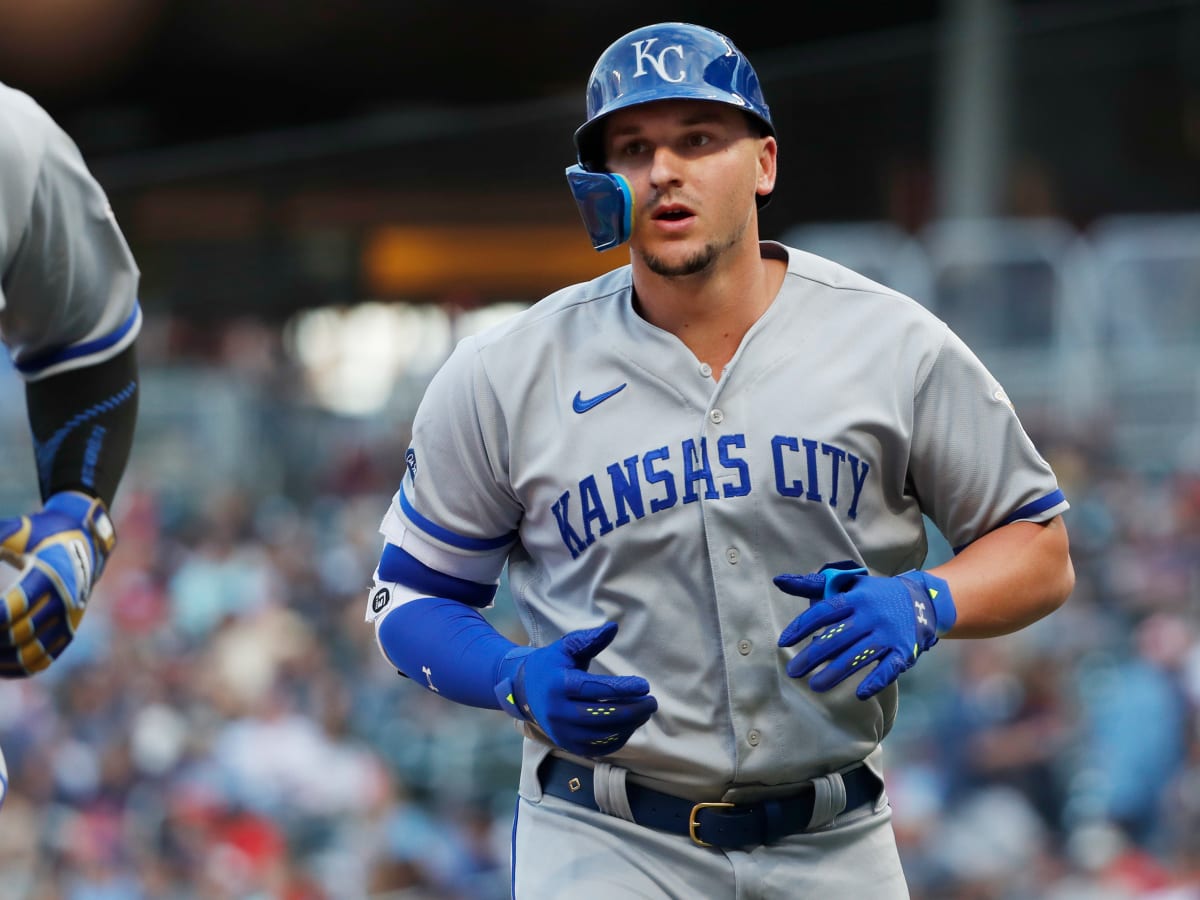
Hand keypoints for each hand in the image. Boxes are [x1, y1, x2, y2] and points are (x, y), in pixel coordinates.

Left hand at [0, 491, 116, 677]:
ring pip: (28, 654)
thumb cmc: (46, 532)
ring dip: (0, 657)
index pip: (11, 609)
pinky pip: (42, 661)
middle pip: (16, 634)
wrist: (89, 540)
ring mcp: (68, 620)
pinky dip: (16, 668)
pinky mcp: (69, 632)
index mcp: (50, 576)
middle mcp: (63, 602)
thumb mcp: (18, 530)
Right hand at [494, 622, 657, 756]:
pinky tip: (631, 725)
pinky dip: (619, 738)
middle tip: (652, 702)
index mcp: (558, 685)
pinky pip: (598, 747)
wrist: (524, 691)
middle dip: (632, 711)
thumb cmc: (552, 665)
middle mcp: (558, 712)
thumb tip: (613, 628)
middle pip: (602, 716)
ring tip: (644, 712)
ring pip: (602, 734)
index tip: (644, 685)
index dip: (622, 688)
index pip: (595, 690)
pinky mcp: (568, 745)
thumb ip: (589, 639)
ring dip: (629, 725)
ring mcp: (562, 732)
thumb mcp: (566, 648)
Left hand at [775, 561, 955, 698]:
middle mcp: (870, 616)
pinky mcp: (903, 650)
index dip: (802, 626)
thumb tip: (779, 581)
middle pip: (837, 638)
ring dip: (835, 673)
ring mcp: (888, 634)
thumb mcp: (848, 584)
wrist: (923, 600)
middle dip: (812, 656)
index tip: (783, 642)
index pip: (824, 612)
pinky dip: (876, 681)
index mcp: (855, 598)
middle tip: (793, 671)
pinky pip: (889, 668)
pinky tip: (860, 693)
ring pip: (858, 656)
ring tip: (815, 685)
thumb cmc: (874, 594)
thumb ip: (814, 586)